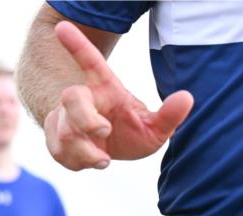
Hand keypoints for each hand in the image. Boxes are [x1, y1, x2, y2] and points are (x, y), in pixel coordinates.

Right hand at [44, 21, 193, 169]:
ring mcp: (65, 119)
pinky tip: (93, 160)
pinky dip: (76, 162)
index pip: (89, 61)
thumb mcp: (155, 128)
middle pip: (70, 96)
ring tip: (104, 158)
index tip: (62, 26)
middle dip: (84, 119)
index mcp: (104, 88)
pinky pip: (58, 151)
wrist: (109, 154)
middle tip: (104, 132)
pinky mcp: (56, 140)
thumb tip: (186, 97)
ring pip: (62, 132)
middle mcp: (82, 100)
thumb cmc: (131, 134)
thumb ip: (169, 115)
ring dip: (84, 151)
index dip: (76, 44)